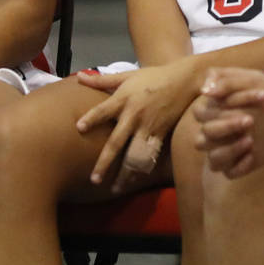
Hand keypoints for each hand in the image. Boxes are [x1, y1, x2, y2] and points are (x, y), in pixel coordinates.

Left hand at [76, 59, 196, 191]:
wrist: (184, 80)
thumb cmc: (152, 76)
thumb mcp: (127, 75)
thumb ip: (102, 80)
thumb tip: (80, 76)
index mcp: (123, 99)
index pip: (104, 110)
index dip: (92, 118)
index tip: (79, 128)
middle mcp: (134, 116)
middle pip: (117, 142)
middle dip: (105, 162)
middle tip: (94, 179)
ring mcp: (148, 127)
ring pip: (134, 155)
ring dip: (125, 173)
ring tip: (115, 189)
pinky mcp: (161, 134)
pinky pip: (151, 155)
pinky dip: (143, 169)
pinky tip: (135, 181)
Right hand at [193, 68, 263, 177]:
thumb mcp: (248, 79)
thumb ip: (225, 80)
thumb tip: (205, 90)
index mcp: (211, 111)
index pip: (201, 114)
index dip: (218, 111)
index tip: (243, 104)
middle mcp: (215, 132)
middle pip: (202, 138)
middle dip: (225, 128)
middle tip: (250, 120)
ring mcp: (226, 149)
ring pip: (213, 159)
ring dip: (229, 150)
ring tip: (250, 140)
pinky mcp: (239, 163)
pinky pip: (230, 172)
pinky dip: (240, 166)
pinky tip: (253, 155)